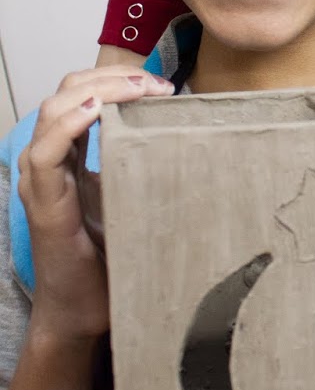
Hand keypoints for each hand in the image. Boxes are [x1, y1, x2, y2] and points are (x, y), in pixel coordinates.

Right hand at [19, 68, 172, 342]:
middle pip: (67, 92)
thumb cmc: (110, 259)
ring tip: (138, 90)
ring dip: (98, 91)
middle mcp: (51, 162)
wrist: (84, 312)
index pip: (82, 94)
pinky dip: (69, 125)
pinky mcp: (43, 206)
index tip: (162, 84)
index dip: (118, 78)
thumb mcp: (136, 199)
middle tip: (157, 84)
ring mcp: (42, 181)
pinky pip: (45, 154)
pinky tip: (97, 113)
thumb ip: (147, 168)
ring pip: (53, 111)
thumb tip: (197, 139)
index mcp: (72, 156)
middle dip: (112, 76)